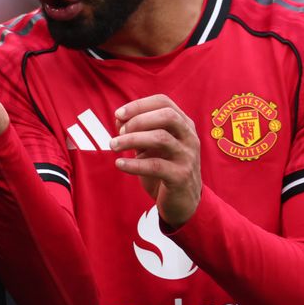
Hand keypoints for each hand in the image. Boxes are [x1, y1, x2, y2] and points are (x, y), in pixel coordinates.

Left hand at [111, 94, 201, 227]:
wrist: (182, 202)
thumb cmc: (164, 167)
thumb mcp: (150, 146)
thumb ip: (137, 130)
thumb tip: (119, 118)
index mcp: (184, 124)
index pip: (164, 102)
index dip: (139, 105)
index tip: (118, 114)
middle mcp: (189, 137)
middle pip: (167, 116)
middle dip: (139, 120)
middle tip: (119, 132)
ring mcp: (187, 157)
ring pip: (161, 138)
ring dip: (132, 139)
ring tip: (113, 146)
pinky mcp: (181, 177)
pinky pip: (156, 166)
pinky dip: (134, 164)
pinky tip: (119, 164)